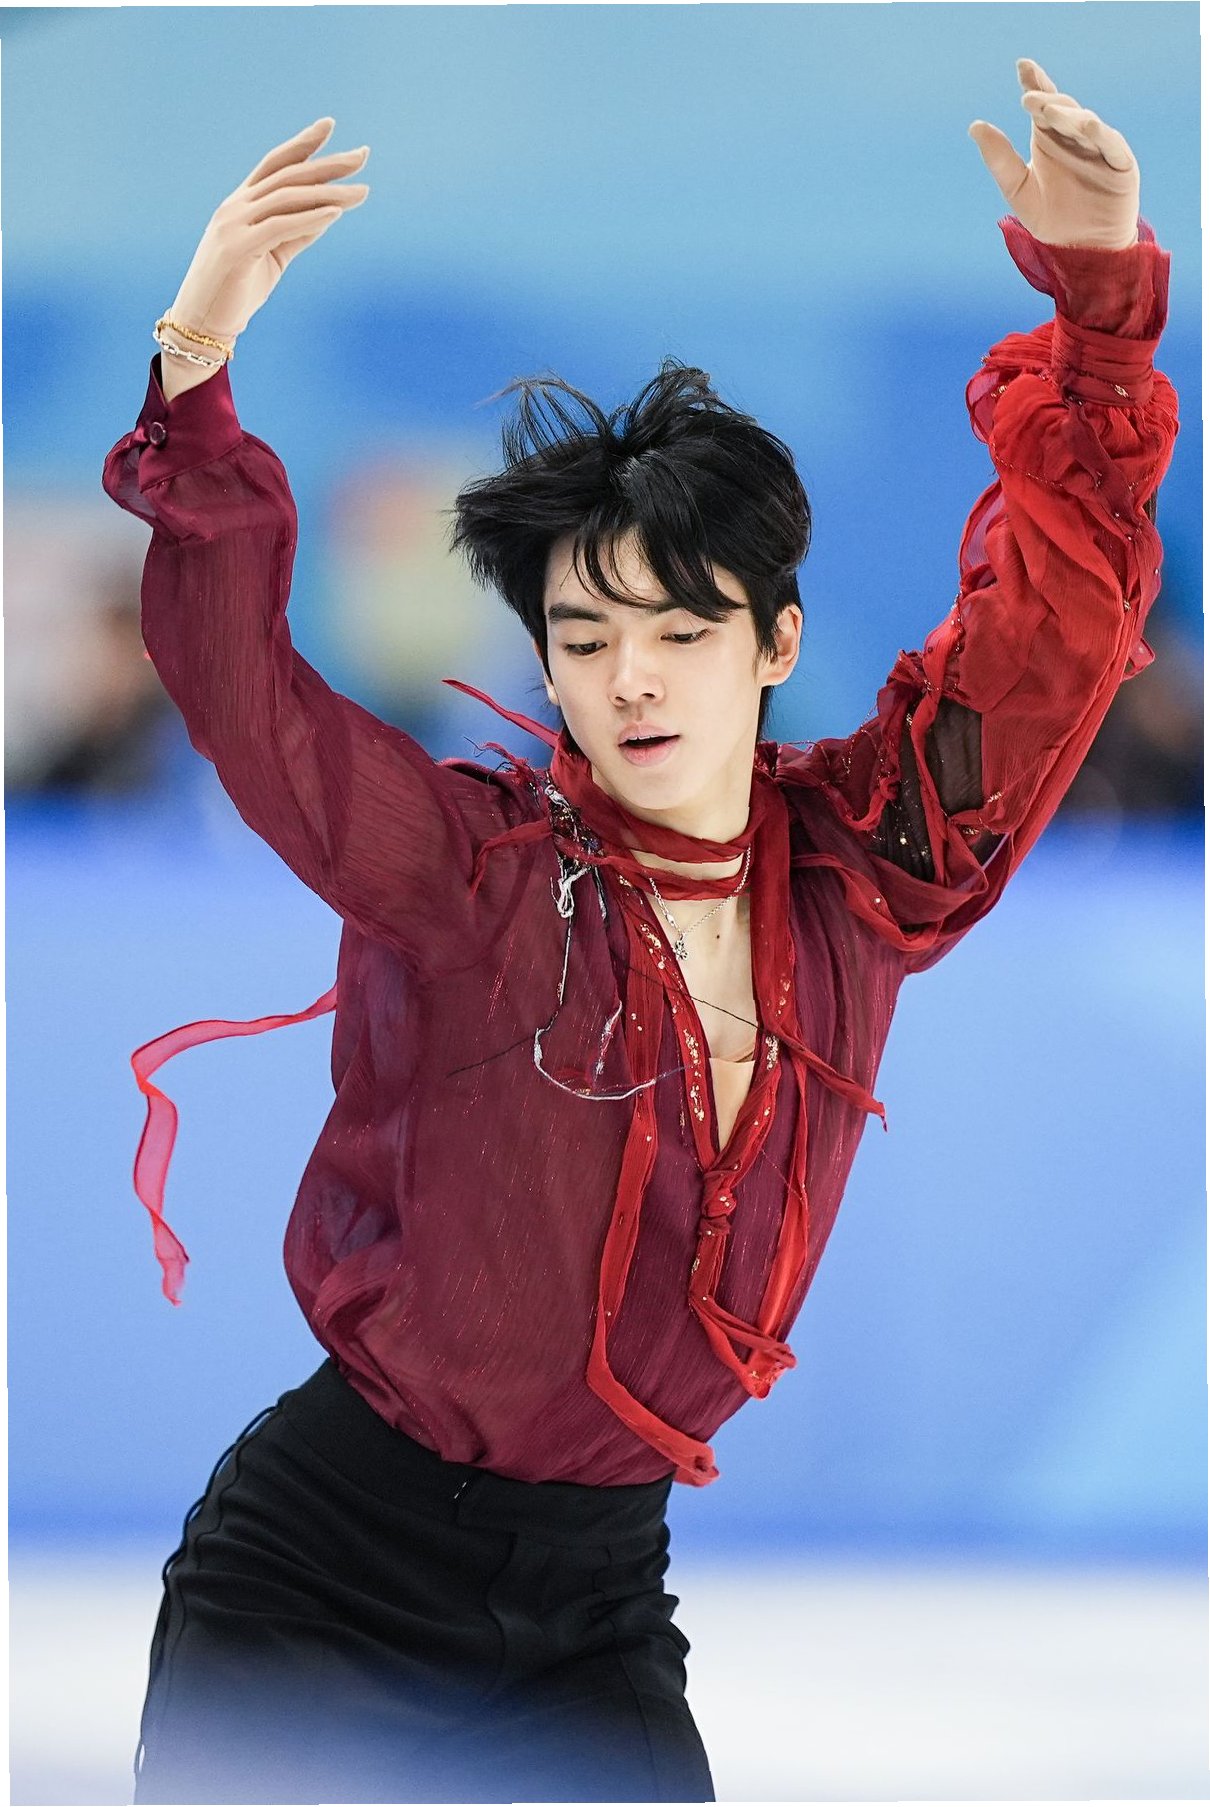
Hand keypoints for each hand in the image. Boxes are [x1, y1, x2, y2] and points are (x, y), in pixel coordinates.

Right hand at [166, 118, 369, 347]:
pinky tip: (336, 214)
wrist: (202, 323)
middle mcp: (235, 207)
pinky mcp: (237, 248)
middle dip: (328, 164)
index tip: (330, 125)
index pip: (275, 164)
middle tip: (363, 154)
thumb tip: (328, 213)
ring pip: (288, 198)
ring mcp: (234, 224)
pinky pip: (280, 227)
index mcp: (241, 204)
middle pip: (288, 176)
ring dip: (329, 193)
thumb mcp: (273, 256)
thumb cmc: (237, 291)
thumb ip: (297, 233)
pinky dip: (310, 218)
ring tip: (362, 192)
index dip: (302, 143)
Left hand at [968, 58, 1138, 249]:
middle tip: (1028, 98)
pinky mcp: (1121, 165)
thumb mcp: (1018, 190)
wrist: (1081, 251)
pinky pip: (1112, 144)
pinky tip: (1087, 122)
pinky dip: (1101, 133)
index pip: (1043, 104)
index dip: (1035, 83)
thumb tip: (974, 126)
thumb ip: (999, 159)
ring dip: (1068, 115)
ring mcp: (1099, 149)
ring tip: (1049, 109)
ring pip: (1085, 123)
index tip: (1022, 66)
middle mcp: (1075, 137)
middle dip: (1046, 101)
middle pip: (1062, 110)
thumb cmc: (1052, 219)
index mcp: (1050, 138)